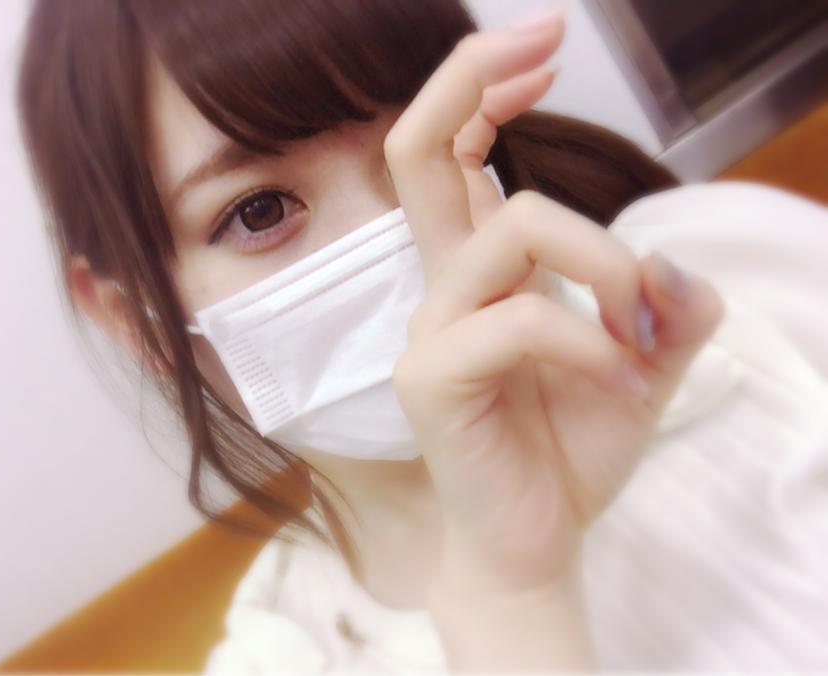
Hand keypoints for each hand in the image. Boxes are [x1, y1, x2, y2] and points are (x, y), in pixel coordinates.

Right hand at [383, 11, 724, 595]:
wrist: (537, 538)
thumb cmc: (570, 448)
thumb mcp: (643, 362)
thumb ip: (668, 305)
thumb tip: (670, 263)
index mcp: (479, 271)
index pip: (452, 152)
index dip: (483, 86)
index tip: (544, 51)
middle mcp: (442, 286)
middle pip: (416, 151)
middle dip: (472, 75)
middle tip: (548, 37)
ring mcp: (429, 329)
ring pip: (511, 228)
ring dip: (604, 258)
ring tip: (640, 324)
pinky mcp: (431, 379)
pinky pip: (520, 320)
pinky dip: (590, 338)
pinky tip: (619, 377)